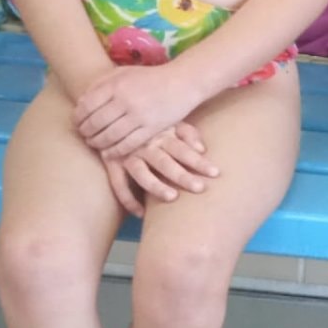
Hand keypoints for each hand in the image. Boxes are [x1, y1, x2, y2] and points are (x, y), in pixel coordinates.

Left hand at [75, 65, 195, 158]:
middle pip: (95, 123)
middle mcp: (126, 100)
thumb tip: (81, 101)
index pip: (87, 105)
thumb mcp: (124, 72)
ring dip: (97, 143)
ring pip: (109, 136)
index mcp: (117, 85)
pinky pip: (128, 145)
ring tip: (94, 143)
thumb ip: (101, 83)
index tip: (77, 122)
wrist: (183, 83)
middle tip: (84, 135)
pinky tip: (109, 152)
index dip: (78, 117)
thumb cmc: (150, 77)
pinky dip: (115, 151)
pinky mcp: (152, 129)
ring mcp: (139, 116)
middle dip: (85, 132)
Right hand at [101, 123, 217, 217]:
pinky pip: (118, 184)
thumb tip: (202, 149)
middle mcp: (145, 144)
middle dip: (182, 176)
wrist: (113, 113)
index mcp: (162, 134)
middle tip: (199, 188)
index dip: (198, 161)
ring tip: (172, 198)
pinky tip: (140, 214)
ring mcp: (127, 154)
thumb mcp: (169, 121)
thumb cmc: (150, 122)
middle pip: (165, 162)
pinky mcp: (112, 163)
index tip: (215, 173)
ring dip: (156, 186)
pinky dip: (128, 200)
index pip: (183, 149)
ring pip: (142, 173)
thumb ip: (187, 132)